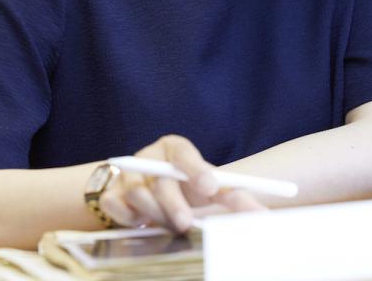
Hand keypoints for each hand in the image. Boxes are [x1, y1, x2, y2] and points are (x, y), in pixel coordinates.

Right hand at [97, 135, 265, 232]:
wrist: (145, 190)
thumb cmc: (183, 187)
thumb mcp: (207, 187)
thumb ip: (232, 196)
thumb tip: (260, 214)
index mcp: (174, 148)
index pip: (183, 153)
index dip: (196, 169)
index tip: (210, 187)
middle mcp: (149, 157)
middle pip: (160, 179)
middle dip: (174, 203)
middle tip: (186, 223)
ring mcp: (127, 175)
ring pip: (138, 194)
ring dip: (156, 214)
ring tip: (170, 224)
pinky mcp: (111, 193)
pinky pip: (116, 207)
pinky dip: (130, 218)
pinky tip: (142, 222)